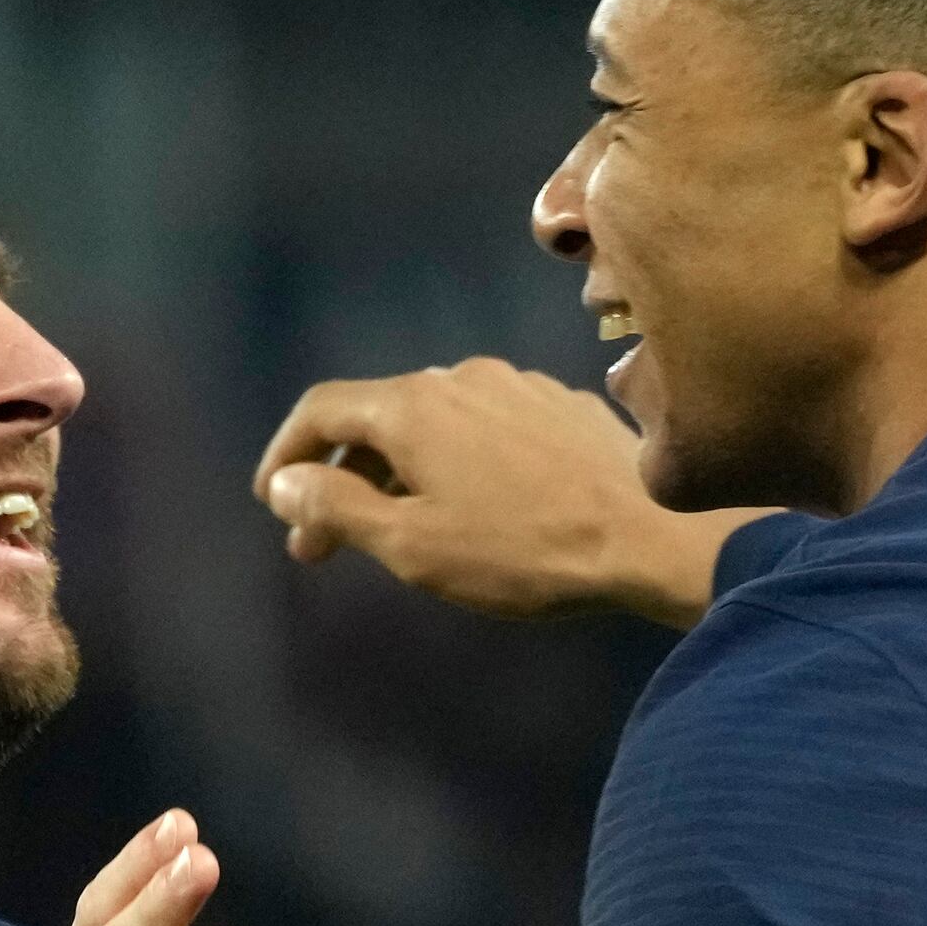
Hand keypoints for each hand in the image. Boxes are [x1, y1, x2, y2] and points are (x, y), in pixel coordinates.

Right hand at [252, 359, 758, 630]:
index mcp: (412, 404)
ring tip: (401, 527)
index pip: (321, 409)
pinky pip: (486, 426)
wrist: (653, 534)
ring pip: (435, 421)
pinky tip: (475, 505)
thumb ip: (338, 508)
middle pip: (378, 415)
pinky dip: (457, 460)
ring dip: (402, 469)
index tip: (274, 502)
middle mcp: (460, 376)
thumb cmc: (522, 549)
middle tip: (325, 543)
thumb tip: (286, 482)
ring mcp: (517, 384)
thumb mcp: (414, 545)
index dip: (285, 455)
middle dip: (342, 476)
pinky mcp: (563, 403)